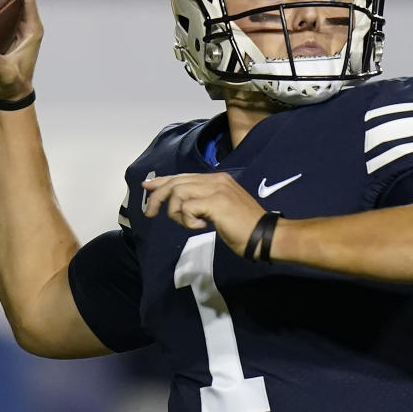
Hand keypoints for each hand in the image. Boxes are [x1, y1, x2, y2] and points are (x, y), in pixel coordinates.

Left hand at [142, 173, 265, 255]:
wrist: (265, 235)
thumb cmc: (243, 227)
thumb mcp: (219, 209)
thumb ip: (202, 202)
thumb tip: (180, 205)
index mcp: (217, 179)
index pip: (183, 176)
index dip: (163, 181)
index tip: (147, 186)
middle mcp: (216, 180)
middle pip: (176, 182)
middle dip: (158, 197)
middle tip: (150, 213)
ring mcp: (216, 189)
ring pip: (178, 193)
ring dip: (176, 212)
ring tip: (187, 224)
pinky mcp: (216, 203)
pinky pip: (187, 208)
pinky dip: (188, 220)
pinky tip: (201, 227)